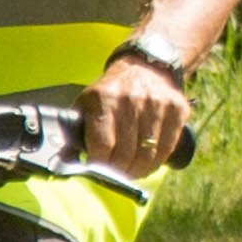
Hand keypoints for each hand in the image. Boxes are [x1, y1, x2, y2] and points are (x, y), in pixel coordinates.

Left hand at [81, 56, 189, 177]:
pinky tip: (148, 164)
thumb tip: (65, 161)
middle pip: (126, 154)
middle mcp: (131, 99)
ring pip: (148, 154)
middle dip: (119, 171)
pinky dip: (157, 162)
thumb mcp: (88, 103)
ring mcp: (157, 104)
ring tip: (132, 172)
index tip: (98, 169)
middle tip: (117, 175)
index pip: (103, 146)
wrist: (145, 67)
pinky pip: (167, 147)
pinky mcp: (177, 109)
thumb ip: (76, 131)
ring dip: (139, 170)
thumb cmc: (111, 92)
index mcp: (104, 98)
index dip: (100, 164)